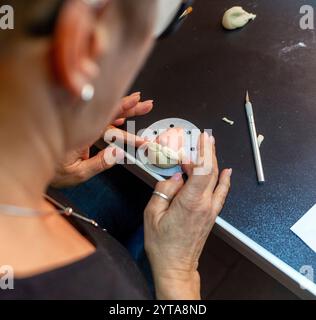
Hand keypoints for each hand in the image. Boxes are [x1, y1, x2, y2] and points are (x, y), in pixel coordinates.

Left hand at [51, 92, 152, 187]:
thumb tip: (117, 154)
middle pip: (110, 113)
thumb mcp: (77, 173)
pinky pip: (100, 121)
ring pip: (106, 115)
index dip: (126, 119)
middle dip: (129, 107)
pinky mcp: (83, 131)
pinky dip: (112, 118)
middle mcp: (83, 127)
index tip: (139, 118)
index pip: (109, 124)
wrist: (36, 166)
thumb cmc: (53, 171)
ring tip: (139, 104)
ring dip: (123, 110)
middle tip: (146, 104)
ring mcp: (84, 128)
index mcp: (82, 134)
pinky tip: (121, 119)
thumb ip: (98, 163)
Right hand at [144, 133, 231, 299]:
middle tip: (204, 137)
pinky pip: (221, 192)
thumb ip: (163, 191)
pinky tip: (226, 170)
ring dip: (214, 161)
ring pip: (216, 179)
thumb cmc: (162, 244)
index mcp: (190, 202)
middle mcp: (205, 204)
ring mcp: (211, 210)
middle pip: (211, 171)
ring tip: (210, 146)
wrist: (176, 266)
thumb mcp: (152, 214)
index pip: (201, 170)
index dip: (203, 151)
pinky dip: (224, 179)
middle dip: (208, 151)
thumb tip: (174, 177)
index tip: (202, 138)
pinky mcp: (211, 214)